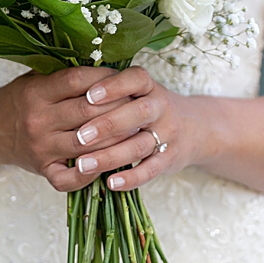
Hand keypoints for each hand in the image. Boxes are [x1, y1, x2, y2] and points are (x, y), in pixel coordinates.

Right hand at [0, 66, 128, 191]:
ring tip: (136, 130)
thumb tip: (108, 59)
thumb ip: (65, 72)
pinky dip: (93, 174)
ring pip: (88, 145)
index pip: (78, 80)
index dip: (106, 78)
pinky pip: (71, 179)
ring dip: (117, 139)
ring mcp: (41, 148)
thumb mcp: (36, 77)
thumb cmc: (22, 99)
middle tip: (139, 104)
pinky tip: (109, 164)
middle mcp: (38, 120)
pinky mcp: (43, 170)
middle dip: (119, 107)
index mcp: (36, 92)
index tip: (124, 77)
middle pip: (88, 112)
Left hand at [71, 66, 200, 191]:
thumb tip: (69, 88)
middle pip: (138, 112)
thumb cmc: (150, 107)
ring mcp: (167, 134)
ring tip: (83, 165)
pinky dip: (131, 178)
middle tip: (79, 136)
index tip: (89, 95)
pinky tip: (110, 183)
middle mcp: (161, 108)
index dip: (113, 86)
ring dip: (111, 156)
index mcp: (149, 87)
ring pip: (140, 145)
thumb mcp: (137, 91)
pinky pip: (151, 170)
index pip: (136, 79)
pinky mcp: (169, 159)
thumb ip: (111, 88)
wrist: (194, 128)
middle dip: (107, 124)